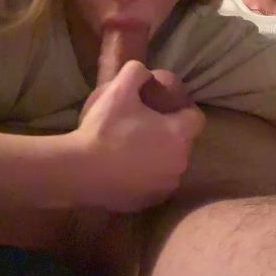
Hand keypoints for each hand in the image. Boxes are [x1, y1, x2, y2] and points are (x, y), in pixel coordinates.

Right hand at [72, 61, 204, 211]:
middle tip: (142, 125)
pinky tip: (122, 169)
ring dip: (157, 157)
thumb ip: (137, 72)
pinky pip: (152, 184)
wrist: (79, 172)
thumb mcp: (119, 89)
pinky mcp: (148, 203)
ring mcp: (164, 187)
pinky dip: (143, 177)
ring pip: (168, 165)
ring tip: (131, 148)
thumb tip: (144, 72)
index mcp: (179, 134)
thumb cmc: (104, 129)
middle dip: (168, 133)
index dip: (182, 109)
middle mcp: (180, 163)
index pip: (196, 118)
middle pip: (181, 143)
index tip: (164, 106)